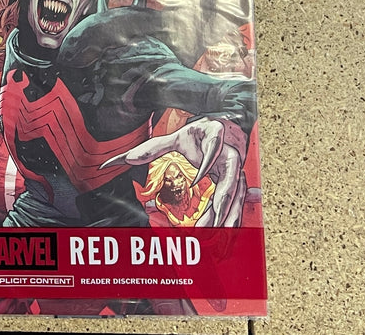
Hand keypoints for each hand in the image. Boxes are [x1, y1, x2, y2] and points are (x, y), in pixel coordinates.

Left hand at [102, 118, 247, 226]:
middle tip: (212, 222)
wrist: (222, 130)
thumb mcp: (175, 138)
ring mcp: (237, 171)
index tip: (198, 180)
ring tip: (218, 234)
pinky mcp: (239, 184)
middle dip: (222, 202)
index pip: (214, 146)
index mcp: (214, 135)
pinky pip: (237, 204)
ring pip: (237, 196)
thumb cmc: (197, 135)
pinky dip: (231, 219)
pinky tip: (223, 234)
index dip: (208, 162)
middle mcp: (230, 154)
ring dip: (228, 216)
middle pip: (230, 179)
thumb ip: (152, 148)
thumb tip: (125, 159)